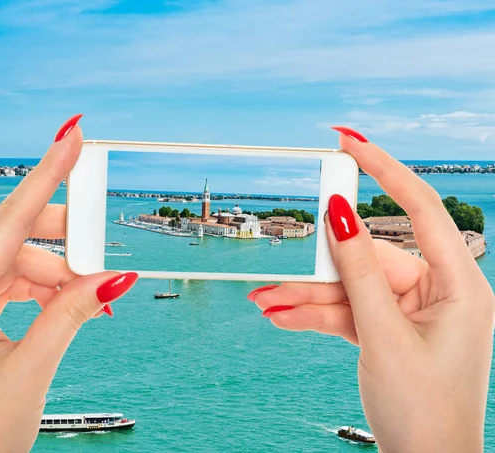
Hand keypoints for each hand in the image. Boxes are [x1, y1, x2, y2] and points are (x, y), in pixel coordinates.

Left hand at [0, 115, 137, 452]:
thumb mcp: (34, 368)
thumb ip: (74, 312)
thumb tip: (115, 274)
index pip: (9, 220)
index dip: (46, 174)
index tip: (72, 137)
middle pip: (12, 236)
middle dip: (62, 239)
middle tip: (102, 252)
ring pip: (14, 262)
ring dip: (57, 272)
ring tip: (92, 294)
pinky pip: (8, 286)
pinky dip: (42, 290)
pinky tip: (70, 304)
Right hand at [250, 130, 494, 452]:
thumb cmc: (422, 409)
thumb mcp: (382, 335)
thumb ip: (358, 272)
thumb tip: (339, 214)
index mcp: (458, 285)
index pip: (420, 208)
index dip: (384, 170)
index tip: (349, 142)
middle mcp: (435, 291)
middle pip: (367, 258)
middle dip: (318, 267)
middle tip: (279, 259)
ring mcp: (409, 311)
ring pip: (350, 287)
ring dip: (307, 295)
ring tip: (264, 301)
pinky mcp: (388, 328)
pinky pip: (347, 310)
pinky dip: (315, 314)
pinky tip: (281, 316)